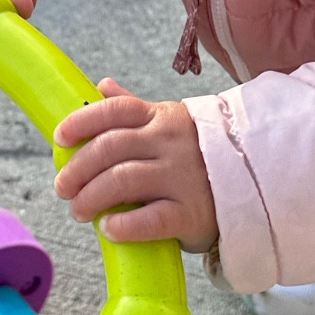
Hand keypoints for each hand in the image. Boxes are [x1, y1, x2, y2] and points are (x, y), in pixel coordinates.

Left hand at [52, 79, 217, 249]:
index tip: (59, 138)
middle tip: (63, 188)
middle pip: (109, 148)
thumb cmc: (200, 153)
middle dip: (77, 169)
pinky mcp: (191, 213)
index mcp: (160, 117)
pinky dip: (124, 225)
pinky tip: (109, 229)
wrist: (254, 182)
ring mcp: (181, 177)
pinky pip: (152, 218)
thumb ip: (135, 108)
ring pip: (123, 181)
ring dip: (91, 197)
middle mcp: (169, 142)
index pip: (114, 111)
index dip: (81, 122)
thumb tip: (101, 85)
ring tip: (80, 211)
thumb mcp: (170, 121)